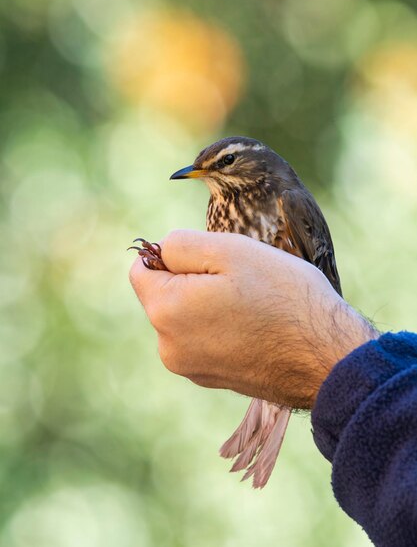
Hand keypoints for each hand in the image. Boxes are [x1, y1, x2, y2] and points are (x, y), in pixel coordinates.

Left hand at [129, 230, 378, 408]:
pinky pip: (202, 339)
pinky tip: (254, 325)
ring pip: (184, 315)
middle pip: (163, 293)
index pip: (141, 267)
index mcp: (165, 311)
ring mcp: (190, 368)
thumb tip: (158, 252)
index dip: (171, 253)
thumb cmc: (283, 296)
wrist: (327, 357)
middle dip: (190, 278)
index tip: (210, 256)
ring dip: (205, 302)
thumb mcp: (230, 249)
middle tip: (238, 279)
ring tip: (250, 303)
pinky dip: (218, 326)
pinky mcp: (211, 378)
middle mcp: (169, 347)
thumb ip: (180, 244)